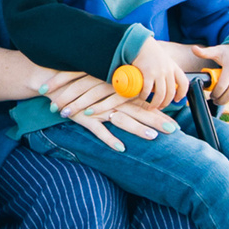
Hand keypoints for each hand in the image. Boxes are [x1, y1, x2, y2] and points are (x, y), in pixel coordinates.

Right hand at [35, 69, 167, 150]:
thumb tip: (136, 102)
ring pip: (122, 119)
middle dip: (156, 120)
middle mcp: (111, 99)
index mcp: (117, 92)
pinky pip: (98, 130)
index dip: (158, 112)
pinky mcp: (84, 117)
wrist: (52, 81)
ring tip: (153, 136)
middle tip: (174, 129)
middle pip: (138, 111)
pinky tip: (121, 148)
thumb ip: (117, 92)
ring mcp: (98, 108)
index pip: (142, 103)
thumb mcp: (99, 86)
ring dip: (137, 128)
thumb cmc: (78, 83)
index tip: (176, 121)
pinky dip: (109, 139)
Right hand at [131, 42, 190, 109]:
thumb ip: (168, 72)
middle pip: (171, 92)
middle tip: (160, 107)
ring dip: (155, 103)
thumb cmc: (151, 54)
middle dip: (165, 103)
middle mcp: (168, 70)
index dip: (182, 94)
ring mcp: (158, 72)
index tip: (177, 100)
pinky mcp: (147, 74)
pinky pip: (148, 90)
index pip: (184, 83)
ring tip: (150, 106)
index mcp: (174, 68)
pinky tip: (142, 97)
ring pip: (160, 94)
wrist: (141, 44)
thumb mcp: (165, 61)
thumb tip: (166, 87)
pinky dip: (144, 96)